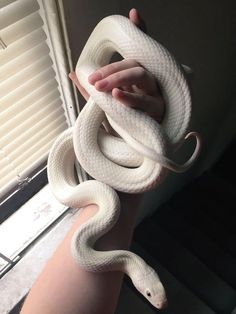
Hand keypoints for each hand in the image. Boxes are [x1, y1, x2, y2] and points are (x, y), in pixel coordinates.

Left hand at [69, 8, 164, 123]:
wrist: (133, 146)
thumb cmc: (122, 122)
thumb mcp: (105, 104)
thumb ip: (92, 90)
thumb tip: (72, 72)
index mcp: (138, 77)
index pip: (140, 51)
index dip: (141, 31)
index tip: (133, 15)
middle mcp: (150, 81)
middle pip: (135, 64)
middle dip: (112, 69)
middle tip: (93, 79)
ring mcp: (156, 94)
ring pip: (142, 75)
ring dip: (119, 78)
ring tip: (100, 86)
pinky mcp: (158, 110)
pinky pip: (146, 102)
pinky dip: (130, 97)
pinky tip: (117, 95)